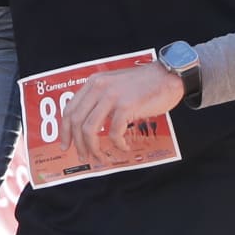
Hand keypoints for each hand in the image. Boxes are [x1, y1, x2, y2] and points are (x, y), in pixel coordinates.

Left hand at [63, 62, 183, 167]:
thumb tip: (89, 126)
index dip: (65, 131)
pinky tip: (123, 147)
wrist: (168, 76)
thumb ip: (100, 100)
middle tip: (85, 156)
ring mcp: (112, 96)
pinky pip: (114, 133)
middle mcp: (99, 88)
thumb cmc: (144, 85)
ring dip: (94, 148)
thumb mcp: (115, 85)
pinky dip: (117, 144)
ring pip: (90, 129)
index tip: (67, 145)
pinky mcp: (126, 106)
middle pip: (76, 122)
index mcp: (93, 83)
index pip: (69, 109)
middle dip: (78, 144)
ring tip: (101, 157)